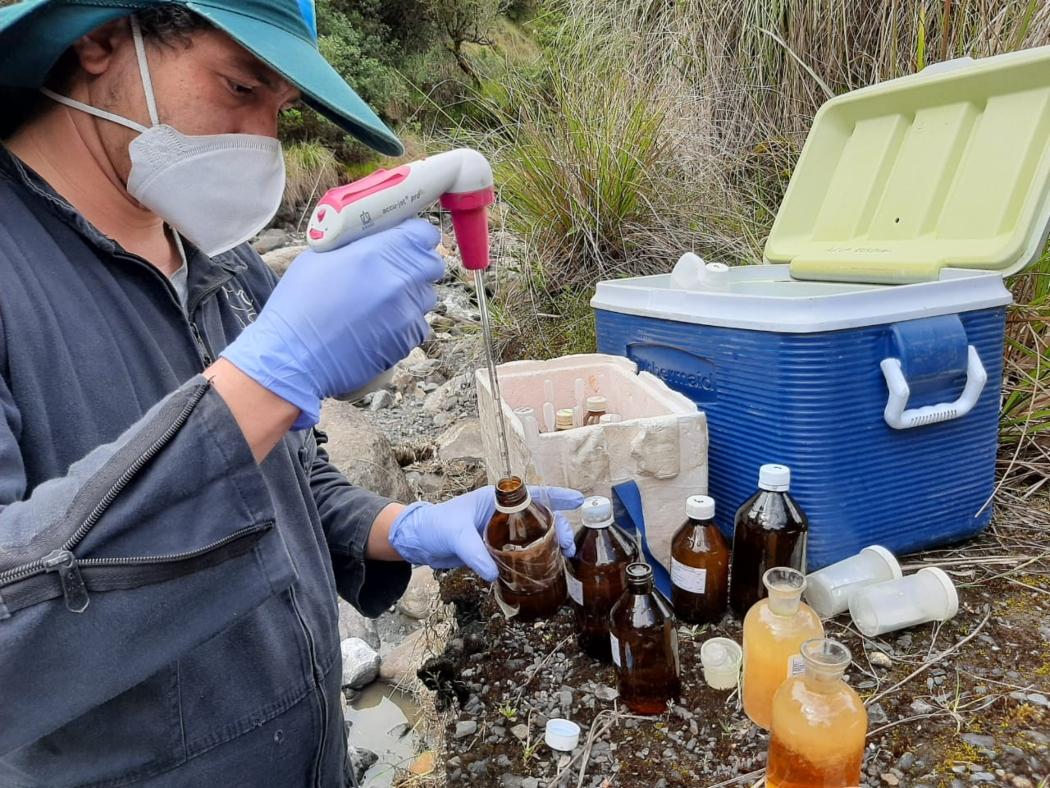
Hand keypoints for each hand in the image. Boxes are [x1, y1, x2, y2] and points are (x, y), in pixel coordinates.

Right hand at [221, 219, 443, 428]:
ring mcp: (406, 313)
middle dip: (419, 265)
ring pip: (427, 296)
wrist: (294, 358)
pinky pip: (418, 324)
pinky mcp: (406, 340)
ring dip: (412, 295)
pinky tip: (380, 325)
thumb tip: (377, 236)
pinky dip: (405, 323)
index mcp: (376, 253)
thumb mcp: (320, 257)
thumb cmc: (298, 306)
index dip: (418, 236)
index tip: (409, 239)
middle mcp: (398, 281)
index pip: (423, 234)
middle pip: (432, 265)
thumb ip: (357, 244)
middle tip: (397, 270)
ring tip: (382, 302)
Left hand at [388, 486, 583, 580]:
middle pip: (539, 517)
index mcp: (495, 500)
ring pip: (533, 536)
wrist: (419, 542)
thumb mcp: (454, 535)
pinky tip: (545, 570)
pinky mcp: (495, 550)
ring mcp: (500, 533)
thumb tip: (494, 573)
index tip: (577, 499)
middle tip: (568, 545)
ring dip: (550, 545)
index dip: (556, 496)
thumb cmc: (435, 526)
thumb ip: (474, 552)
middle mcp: (502, 515)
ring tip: (563, 558)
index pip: (531, 493)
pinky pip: (520, 553)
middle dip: (558, 528)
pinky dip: (534, 560)